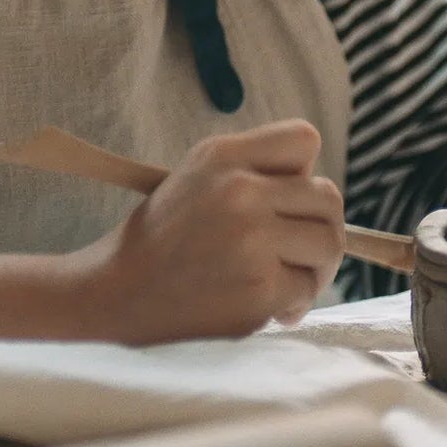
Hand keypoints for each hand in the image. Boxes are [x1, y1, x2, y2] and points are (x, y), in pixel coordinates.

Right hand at [70, 119, 343, 339]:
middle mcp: (240, 191)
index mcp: (223, 156)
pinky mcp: (258, 289)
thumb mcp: (197, 176)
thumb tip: (318, 191)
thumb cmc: (163, 237)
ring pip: (329, 245)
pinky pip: (307, 290)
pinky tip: (271, 307)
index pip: (304, 140)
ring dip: (316, 268)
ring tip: (288, 280)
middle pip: (328, 198)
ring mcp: (251, 241)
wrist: (117, 291)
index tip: (285, 201)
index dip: (305, 172)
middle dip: (320, 227)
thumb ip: (254, 170)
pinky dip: (294, 303)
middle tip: (298, 252)